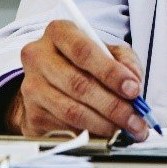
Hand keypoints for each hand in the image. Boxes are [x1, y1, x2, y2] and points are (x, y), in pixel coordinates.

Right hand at [8, 19, 149, 139]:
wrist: (50, 83)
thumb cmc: (82, 63)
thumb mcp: (107, 51)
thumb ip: (125, 62)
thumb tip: (134, 84)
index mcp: (58, 32)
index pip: (84, 51)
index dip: (111, 72)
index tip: (133, 89)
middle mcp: (38, 57)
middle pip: (78, 84)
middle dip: (113, 105)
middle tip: (135, 118)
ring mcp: (31, 87)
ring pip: (72, 111)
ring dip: (104, 124)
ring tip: (125, 128)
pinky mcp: (32, 115)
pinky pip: (64, 129)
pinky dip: (89, 134)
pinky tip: (104, 133)